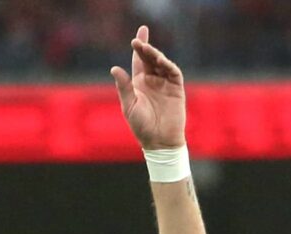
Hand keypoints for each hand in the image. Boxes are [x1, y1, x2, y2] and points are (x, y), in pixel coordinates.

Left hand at [110, 26, 186, 151]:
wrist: (160, 141)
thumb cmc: (142, 126)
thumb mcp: (129, 105)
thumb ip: (124, 86)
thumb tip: (114, 68)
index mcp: (139, 83)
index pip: (138, 60)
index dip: (138, 47)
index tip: (137, 35)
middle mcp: (152, 80)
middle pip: (149, 58)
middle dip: (145, 47)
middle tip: (139, 39)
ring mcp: (165, 83)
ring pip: (161, 63)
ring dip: (155, 55)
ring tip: (147, 49)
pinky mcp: (176, 89)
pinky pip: (173, 73)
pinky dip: (168, 65)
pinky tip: (161, 61)